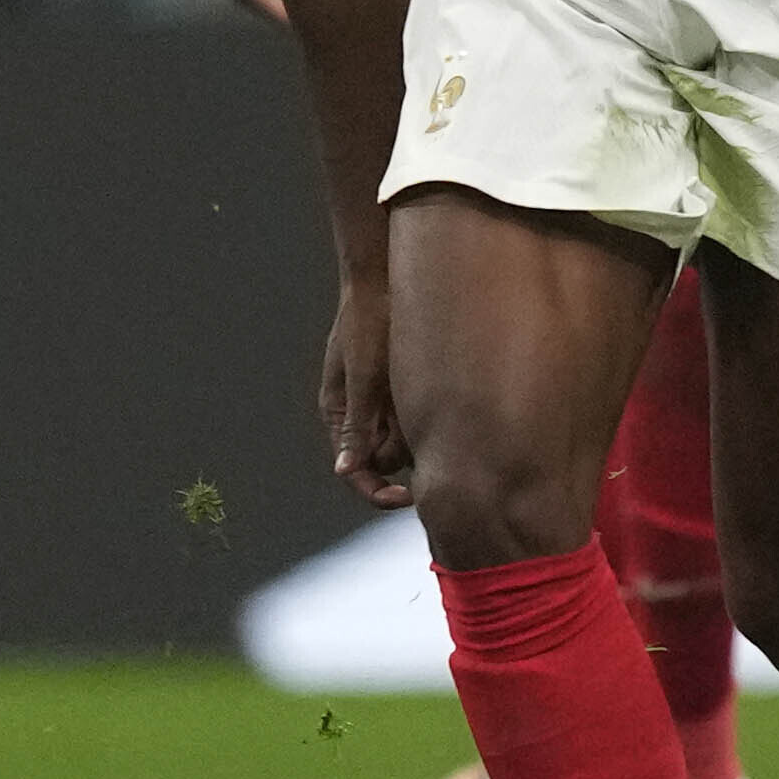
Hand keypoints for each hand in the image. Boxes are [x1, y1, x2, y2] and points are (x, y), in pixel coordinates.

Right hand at [320, 277, 412, 507]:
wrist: (386, 280)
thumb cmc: (367, 323)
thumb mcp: (363, 376)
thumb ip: (357, 424)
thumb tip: (346, 470)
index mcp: (338, 415)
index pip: (355, 470)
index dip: (377, 491)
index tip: (407, 497)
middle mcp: (360, 414)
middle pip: (384, 460)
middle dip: (405, 453)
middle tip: (428, 431)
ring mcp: (384, 401)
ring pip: (406, 439)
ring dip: (419, 429)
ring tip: (425, 392)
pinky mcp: (405, 387)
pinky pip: (420, 416)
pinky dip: (429, 412)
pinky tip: (439, 388)